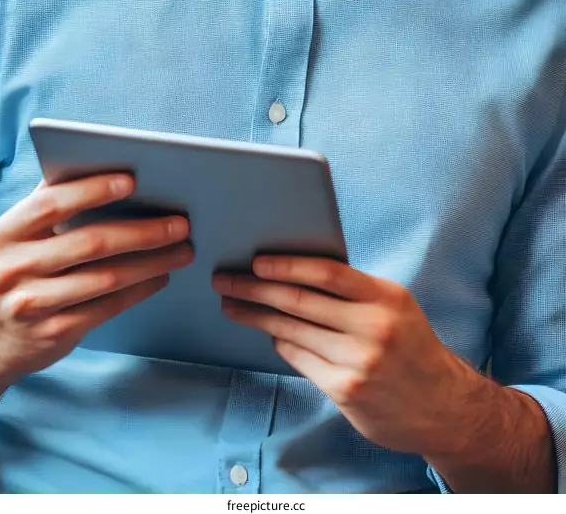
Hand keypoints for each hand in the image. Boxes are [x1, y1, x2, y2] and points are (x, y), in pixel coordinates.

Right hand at [0, 172, 192, 388]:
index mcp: (3, 235)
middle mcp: (14, 270)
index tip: (132, 180)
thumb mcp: (9, 238)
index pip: (51, 204)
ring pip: (106, 278)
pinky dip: (139, 290)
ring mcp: (33, 306)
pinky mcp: (53, 334)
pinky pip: (107, 307)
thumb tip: (99, 168)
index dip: (92, 190)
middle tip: (180, 223)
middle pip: (90, 243)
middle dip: (143, 231)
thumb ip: (44, 207)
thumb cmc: (8, 274)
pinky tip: (159, 276)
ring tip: (181, 250)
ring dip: (152, 262)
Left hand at [212, 256, 467, 457]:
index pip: (327, 272)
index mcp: (386, 296)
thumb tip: (294, 269)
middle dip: (255, 289)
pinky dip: (281, 341)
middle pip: (300, 302)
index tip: (256, 261)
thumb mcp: (394, 307)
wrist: (442, 406)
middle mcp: (373, 327)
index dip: (287, 265)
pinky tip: (268, 332)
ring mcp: (358, 362)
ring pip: (293, 330)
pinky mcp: (346, 390)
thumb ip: (353, 291)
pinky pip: (299, 358)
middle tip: (224, 279)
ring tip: (232, 305)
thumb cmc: (410, 347)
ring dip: (256, 316)